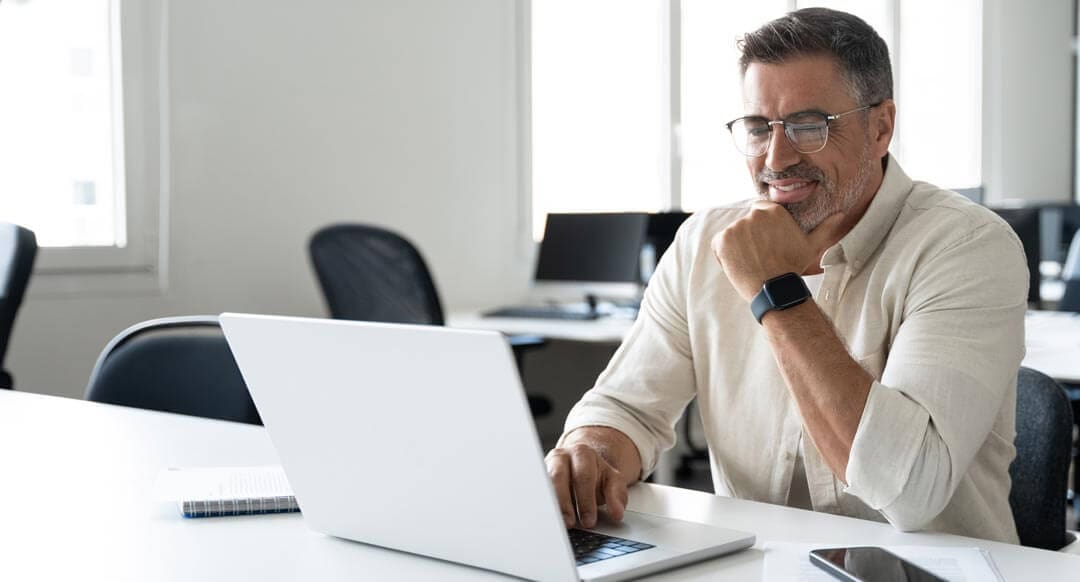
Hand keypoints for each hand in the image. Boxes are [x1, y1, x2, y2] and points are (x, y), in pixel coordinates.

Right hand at [545, 443, 628, 528]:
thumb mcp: (613, 482)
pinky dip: (541, 506)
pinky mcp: (538, 478)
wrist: (582, 464)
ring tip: (557, 524)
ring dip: (550, 505)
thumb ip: (617, 496)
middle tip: (571, 523)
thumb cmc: (597, 475)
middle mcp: (561, 456)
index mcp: (582, 453)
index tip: (589, 521)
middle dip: (564, 503)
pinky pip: (537, 492)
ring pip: (543, 484)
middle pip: (558, 477)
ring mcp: (546, 465)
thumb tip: (616, 513)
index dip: (586, 500)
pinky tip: (546, 519)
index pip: (583, 476)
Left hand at [711, 201, 846, 300]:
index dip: (761, 228)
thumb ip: (824, 227)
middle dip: (749, 237)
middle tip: (760, 257)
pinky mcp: (722, 240)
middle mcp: (753, 215)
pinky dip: (724, 255)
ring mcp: (736, 227)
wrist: (774, 288)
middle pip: (745, 223)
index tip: (766, 243)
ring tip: (752, 262)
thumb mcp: (812, 246)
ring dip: (737, 247)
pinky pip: (719, 245)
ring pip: (732, 234)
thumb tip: (841, 215)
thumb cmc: (793, 267)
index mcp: (773, 211)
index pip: (759, 210)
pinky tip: (739, 265)